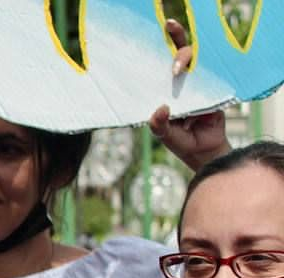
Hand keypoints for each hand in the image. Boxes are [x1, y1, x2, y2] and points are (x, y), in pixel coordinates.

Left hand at [149, 19, 229, 171]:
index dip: (164, 45)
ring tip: (177, 70)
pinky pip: (213, 76)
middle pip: (182, 54)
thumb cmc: (181, 142)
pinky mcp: (214, 89)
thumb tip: (160, 110)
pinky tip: (202, 73)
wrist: (205, 152)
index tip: (165, 27)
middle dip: (178, 44)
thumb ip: (159, 125)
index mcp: (167, 90)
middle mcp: (183, 83)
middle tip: (174, 57)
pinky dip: (209, 73)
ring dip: (188, 59)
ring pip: (198, 62)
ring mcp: (199, 84)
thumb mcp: (165, 135)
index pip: (163, 63)